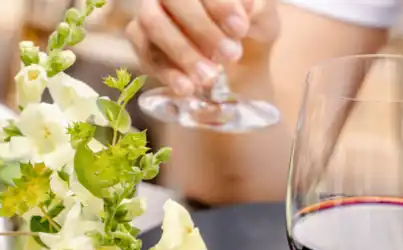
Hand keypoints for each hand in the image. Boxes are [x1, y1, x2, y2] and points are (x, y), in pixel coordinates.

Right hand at [127, 0, 280, 95]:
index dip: (220, 6)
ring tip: (210, 77)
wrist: (238, 52)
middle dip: (203, 30)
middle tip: (231, 56)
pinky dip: (167, 72)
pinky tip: (188, 88)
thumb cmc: (248, 26)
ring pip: (152, 23)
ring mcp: (150, 10)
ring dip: (182, 52)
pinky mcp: (140, 38)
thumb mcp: (262, 18)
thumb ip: (256, 10)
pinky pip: (144, 52)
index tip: (241, 29)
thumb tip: (245, 8)